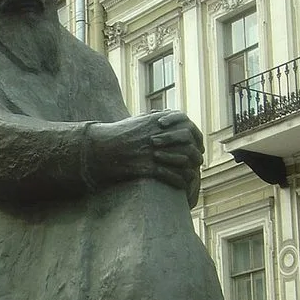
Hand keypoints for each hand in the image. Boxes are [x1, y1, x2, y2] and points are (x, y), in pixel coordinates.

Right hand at [87, 112, 203, 203]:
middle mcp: (158, 136)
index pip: (188, 127)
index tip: (198, 145)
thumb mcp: (136, 120)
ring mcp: (153, 153)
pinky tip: (182, 186)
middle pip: (187, 145)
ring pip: (181, 162)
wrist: (101, 148)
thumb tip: (163, 113)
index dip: (196, 137)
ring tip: (192, 177)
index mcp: (157, 123)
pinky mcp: (147, 168)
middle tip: (199, 163)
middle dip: (195, 155)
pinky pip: (169, 176)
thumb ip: (152, 116)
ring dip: (189, 170)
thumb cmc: (117, 134)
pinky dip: (178, 182)